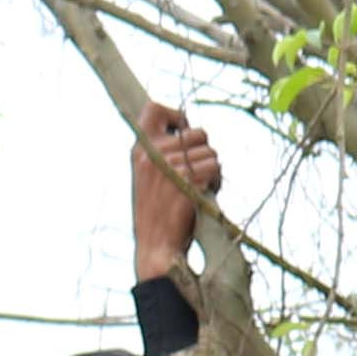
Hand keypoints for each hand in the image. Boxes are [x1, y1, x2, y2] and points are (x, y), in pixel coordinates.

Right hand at [132, 99, 220, 279]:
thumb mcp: (148, 177)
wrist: (156, 246)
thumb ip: (161, 153)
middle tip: (197, 172)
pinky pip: (215, 167)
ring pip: (211, 152)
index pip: (155, 109)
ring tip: (199, 187)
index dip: (177, 115)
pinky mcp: (187, 181)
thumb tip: (189, 131)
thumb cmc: (156, 214)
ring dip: (212, 169)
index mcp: (139, 151)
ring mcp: (169, 168)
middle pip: (197, 132)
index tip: (184, 132)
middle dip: (204, 151)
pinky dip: (216, 180)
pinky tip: (206, 193)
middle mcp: (152, 155)